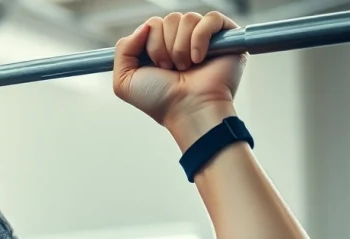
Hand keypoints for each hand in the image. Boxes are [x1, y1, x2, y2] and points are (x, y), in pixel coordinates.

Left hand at [113, 12, 246, 135]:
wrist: (188, 109)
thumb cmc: (160, 100)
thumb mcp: (124, 80)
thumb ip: (123, 49)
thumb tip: (145, 26)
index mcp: (160, 48)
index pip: (152, 25)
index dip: (150, 43)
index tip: (156, 67)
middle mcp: (182, 41)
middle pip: (168, 19)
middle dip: (164, 46)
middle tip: (171, 69)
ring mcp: (204, 38)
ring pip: (187, 18)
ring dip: (180, 47)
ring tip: (185, 67)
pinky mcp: (225, 37)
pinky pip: (210, 19)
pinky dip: (199, 39)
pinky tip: (199, 60)